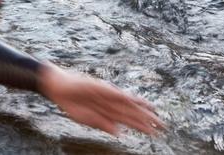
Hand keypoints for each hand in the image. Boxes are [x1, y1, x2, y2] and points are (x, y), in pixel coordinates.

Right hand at [37, 64, 163, 135]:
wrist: (59, 88)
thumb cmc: (72, 103)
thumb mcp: (87, 119)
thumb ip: (103, 125)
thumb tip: (119, 134)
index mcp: (108, 112)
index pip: (129, 120)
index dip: (142, 126)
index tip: (155, 132)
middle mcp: (111, 103)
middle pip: (133, 113)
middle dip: (147, 120)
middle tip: (163, 127)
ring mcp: (108, 95)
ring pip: (129, 105)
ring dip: (142, 110)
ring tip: (156, 116)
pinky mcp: (102, 88)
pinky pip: (117, 94)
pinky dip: (128, 99)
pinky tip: (139, 102)